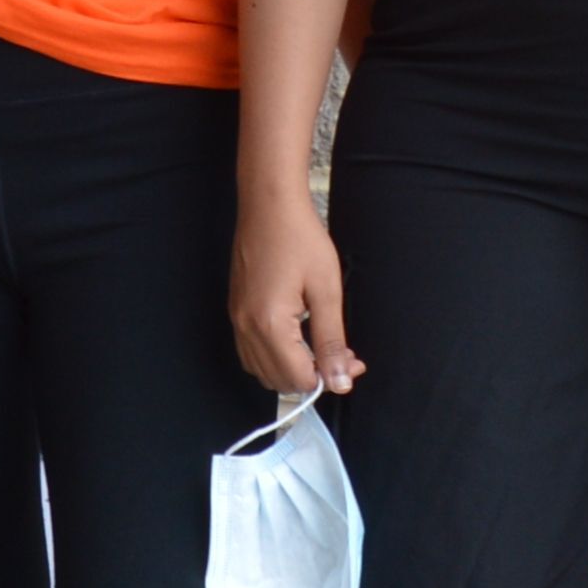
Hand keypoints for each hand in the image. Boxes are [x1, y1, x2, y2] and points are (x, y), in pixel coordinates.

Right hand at [229, 182, 353, 399]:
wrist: (269, 206)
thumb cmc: (300, 240)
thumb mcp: (326, 291)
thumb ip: (331, 341)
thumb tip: (340, 380)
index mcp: (270, 324)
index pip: (299, 378)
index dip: (330, 378)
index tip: (352, 362)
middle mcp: (246, 328)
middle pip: (279, 381)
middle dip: (313, 376)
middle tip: (342, 356)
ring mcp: (236, 320)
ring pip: (262, 371)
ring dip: (292, 370)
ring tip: (320, 349)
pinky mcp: (235, 311)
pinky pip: (250, 353)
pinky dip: (274, 359)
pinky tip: (296, 341)